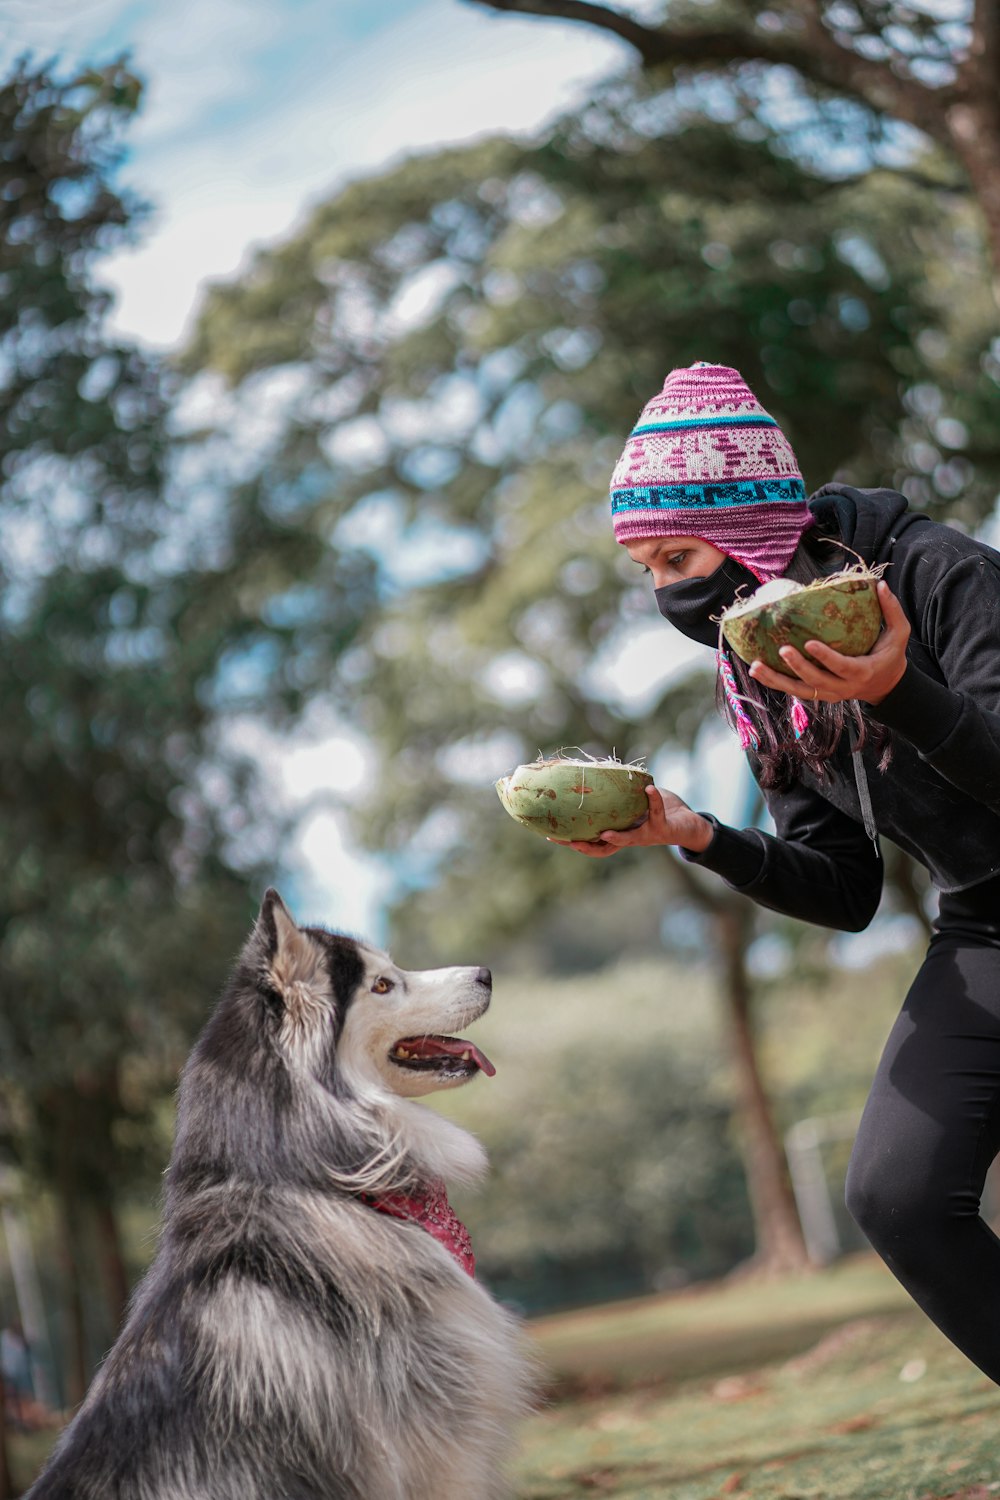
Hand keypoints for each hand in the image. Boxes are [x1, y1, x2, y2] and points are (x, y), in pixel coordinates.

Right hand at [547, 785, 712, 857]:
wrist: (690, 824)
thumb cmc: (659, 809)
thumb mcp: (633, 801)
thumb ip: (616, 793)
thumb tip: (591, 771)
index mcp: (620, 833)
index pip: (591, 842)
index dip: (571, 841)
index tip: (550, 835)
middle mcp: (630, 838)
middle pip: (603, 849)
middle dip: (585, 846)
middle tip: (569, 840)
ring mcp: (647, 835)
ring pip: (629, 841)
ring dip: (617, 838)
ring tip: (606, 833)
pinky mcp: (664, 828)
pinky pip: (657, 813)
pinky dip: (653, 801)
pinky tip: (648, 789)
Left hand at [747, 580, 909, 704]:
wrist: (885, 686)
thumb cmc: (890, 655)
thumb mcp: (899, 634)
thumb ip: (891, 611)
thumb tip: (881, 584)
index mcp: (862, 672)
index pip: (843, 667)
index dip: (826, 658)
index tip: (809, 643)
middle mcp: (843, 688)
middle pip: (817, 682)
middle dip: (798, 668)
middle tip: (782, 649)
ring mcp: (829, 694)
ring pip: (800, 691)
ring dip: (776, 680)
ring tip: (756, 666)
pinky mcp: (818, 695)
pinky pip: (794, 691)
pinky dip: (775, 683)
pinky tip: (757, 670)